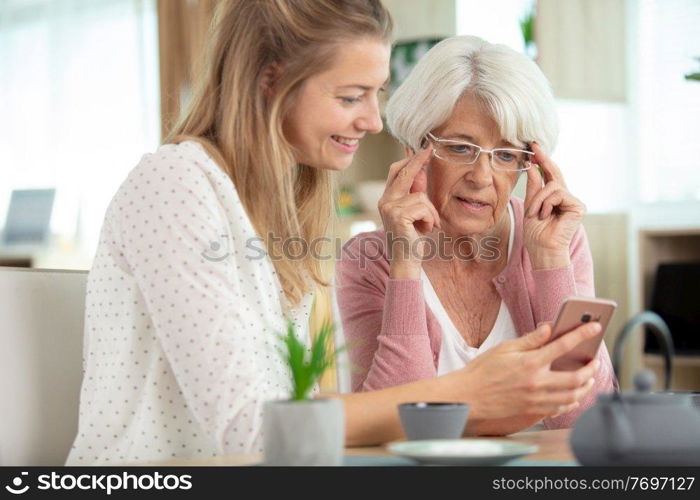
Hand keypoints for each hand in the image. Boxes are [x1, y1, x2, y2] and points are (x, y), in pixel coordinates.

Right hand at [378, 147, 439, 277]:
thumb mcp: (415, 213)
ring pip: (421, 196)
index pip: (396, 172)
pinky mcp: (398, 215)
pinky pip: (423, 207)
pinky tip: (425, 230)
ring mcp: (390, 208)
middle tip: (430, 148)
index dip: (410, 159)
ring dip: (431, 212)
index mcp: (387, 198)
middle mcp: (385, 201)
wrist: (405, 261)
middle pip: (404, 173)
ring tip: (428, 226)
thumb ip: (416, 194)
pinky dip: (430, 219)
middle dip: (418, 160)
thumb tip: (421, 171)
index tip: (422, 148)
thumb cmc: (412, 238)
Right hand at [453, 322, 600, 419]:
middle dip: (591, 368)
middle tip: (594, 361)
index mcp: (530, 362)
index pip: (563, 345)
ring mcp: (536, 399)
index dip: (582, 334)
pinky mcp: (533, 411)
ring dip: (585, 386)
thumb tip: (548, 327)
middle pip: (576, 376)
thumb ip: (530, 339)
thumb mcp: (504, 348)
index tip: (595, 327)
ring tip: (588, 378)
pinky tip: (573, 395)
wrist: (468, 396)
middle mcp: (537, 382)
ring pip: (572, 396)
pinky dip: (571, 402)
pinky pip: (560, 408)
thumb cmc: (482, 371)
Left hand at [523, 143, 585, 269]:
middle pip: (555, 173)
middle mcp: (565, 197)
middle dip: (544, 160)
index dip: (542, 161)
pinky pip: (557, 194)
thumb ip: (534, 187)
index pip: (549, 175)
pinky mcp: (578, 206)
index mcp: (553, 197)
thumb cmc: (536, 233)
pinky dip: (546, 204)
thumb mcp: (530, 205)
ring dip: (538, 199)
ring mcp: (572, 201)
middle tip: (534, 147)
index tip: (534, 148)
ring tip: (535, 213)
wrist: (542, 249)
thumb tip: (532, 166)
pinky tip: (545, 215)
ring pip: (552, 186)